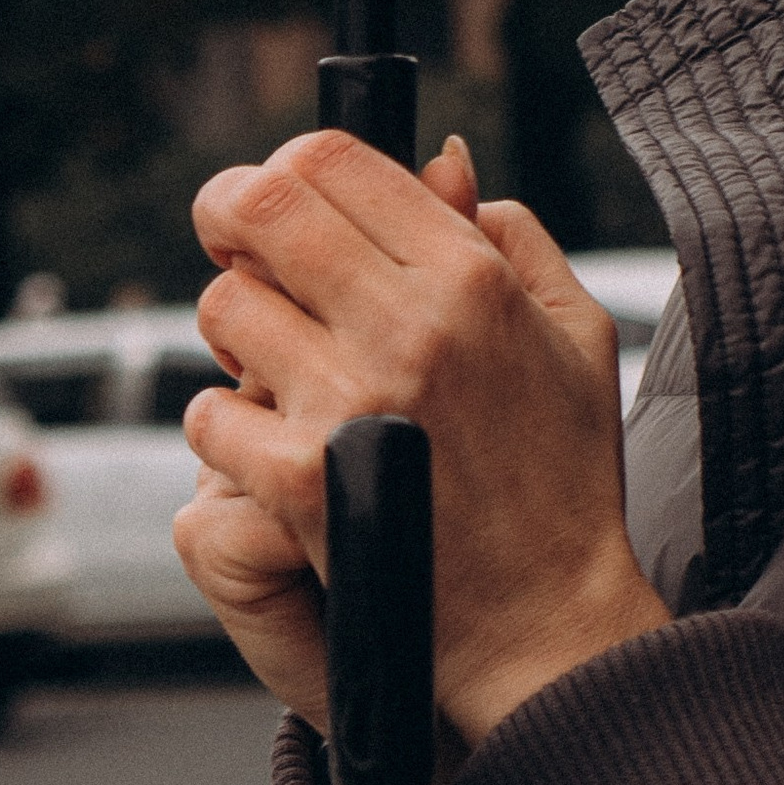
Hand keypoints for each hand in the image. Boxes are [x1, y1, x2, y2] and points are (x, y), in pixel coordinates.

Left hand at [183, 126, 667, 760]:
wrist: (547, 624)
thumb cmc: (564, 477)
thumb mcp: (573, 332)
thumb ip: (511, 231)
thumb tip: (440, 164)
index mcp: (472, 278)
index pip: (336, 160)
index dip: (286, 163)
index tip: (276, 194)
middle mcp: (409, 327)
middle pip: (266, 208)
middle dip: (229, 213)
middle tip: (230, 241)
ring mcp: (349, 405)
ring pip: (224, 307)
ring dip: (232, 327)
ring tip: (264, 359)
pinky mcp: (300, 486)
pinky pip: (209, 415)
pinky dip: (222, 425)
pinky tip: (265, 442)